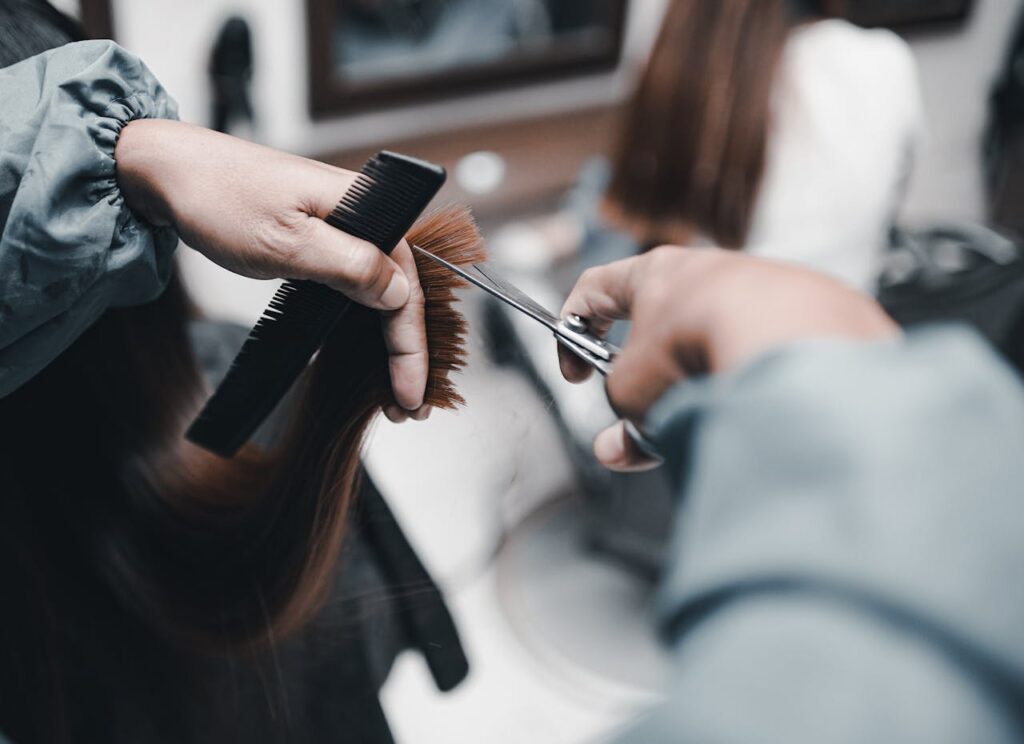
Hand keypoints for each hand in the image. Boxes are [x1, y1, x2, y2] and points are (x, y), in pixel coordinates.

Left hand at [116, 119, 428, 413]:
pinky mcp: (325, 239)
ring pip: (383, 293)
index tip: (410, 393)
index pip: (408, 287)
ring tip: (391, 389)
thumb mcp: (287, 242)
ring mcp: (346, 227)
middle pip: (404, 292)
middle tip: (406, 406)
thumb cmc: (221, 197)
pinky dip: (365, 322)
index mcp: (369, 207)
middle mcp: (366, 215)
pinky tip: (366, 351)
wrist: (171, 170)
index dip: (412, 347)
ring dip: (390, 343)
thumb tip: (400, 294)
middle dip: (407, 353)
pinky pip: (358, 285)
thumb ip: (350, 267)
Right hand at [559, 247, 898, 470]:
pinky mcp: (809, 314)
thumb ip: (620, 419)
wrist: (787, 337)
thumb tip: (619, 449)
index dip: (573, 331)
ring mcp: (763, 289)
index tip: (576, 373)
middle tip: (647, 413)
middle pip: (664, 323)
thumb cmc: (695, 348)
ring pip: (719, 342)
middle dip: (651, 375)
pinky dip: (753, 385)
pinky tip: (752, 413)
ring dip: (702, 382)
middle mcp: (709, 270)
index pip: (597, 288)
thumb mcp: (634, 392)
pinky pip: (767, 355)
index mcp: (655, 274)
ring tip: (706, 421)